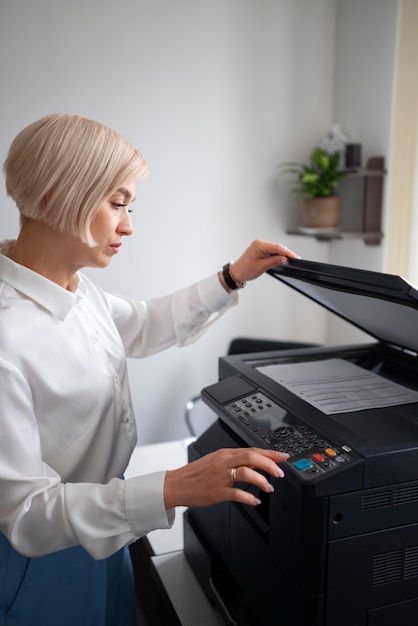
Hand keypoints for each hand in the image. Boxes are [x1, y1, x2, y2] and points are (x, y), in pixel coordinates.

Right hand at [163, 447, 288, 508]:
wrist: (176, 484)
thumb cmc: (196, 474)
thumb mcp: (215, 460)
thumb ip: (234, 460)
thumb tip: (255, 463)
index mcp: (224, 453)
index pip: (251, 449)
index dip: (269, 453)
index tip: (283, 457)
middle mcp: (223, 462)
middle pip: (251, 457)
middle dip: (269, 464)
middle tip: (280, 472)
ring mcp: (220, 477)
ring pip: (246, 473)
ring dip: (261, 480)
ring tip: (269, 487)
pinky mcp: (217, 492)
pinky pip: (237, 494)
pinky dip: (249, 498)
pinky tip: (255, 501)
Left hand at [220, 239, 298, 289]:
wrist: (236, 273)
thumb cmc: (245, 269)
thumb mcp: (262, 266)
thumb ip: (275, 261)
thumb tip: (286, 259)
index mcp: (259, 245)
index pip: (278, 247)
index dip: (287, 252)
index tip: (294, 258)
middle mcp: (260, 243)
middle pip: (278, 247)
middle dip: (286, 254)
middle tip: (293, 261)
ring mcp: (260, 246)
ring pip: (275, 249)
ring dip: (281, 255)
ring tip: (288, 262)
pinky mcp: (260, 250)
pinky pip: (271, 252)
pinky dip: (276, 256)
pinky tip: (280, 260)